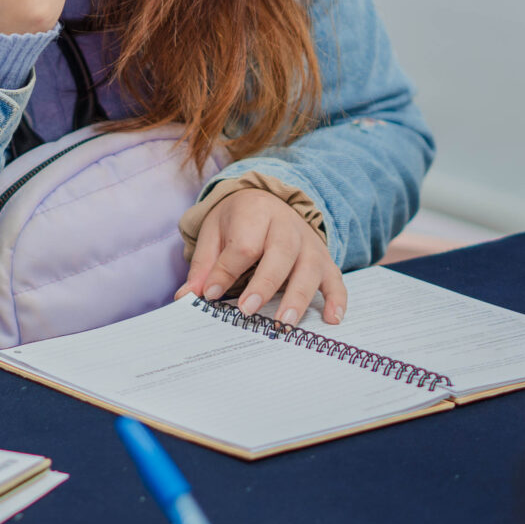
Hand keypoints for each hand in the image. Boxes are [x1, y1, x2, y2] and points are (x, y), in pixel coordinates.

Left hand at [180, 188, 347, 324]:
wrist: (268, 201)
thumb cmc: (238, 222)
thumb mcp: (214, 233)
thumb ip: (204, 265)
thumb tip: (187, 297)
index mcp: (256, 213)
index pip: (243, 245)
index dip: (226, 271)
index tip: (210, 295)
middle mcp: (287, 225)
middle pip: (280, 254)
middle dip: (264, 284)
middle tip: (247, 310)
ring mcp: (309, 243)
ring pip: (309, 268)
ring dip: (298, 297)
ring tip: (284, 323)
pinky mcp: (325, 259)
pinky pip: (336, 278)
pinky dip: (337, 299)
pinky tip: (332, 319)